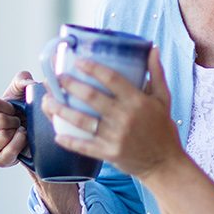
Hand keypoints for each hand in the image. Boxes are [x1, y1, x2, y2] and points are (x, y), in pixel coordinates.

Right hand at [0, 70, 34, 166]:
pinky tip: (22, 137)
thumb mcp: (19, 92)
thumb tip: (29, 82)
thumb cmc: (21, 112)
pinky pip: (10, 149)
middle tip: (16, 122)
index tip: (11, 109)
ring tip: (17, 130)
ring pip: (2, 135)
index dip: (7, 106)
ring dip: (15, 130)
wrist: (32, 133)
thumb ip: (22, 79)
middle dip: (13, 119)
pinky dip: (20, 141)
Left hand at [47, 48, 182, 179]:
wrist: (165, 163)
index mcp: (138, 101)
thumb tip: (152, 49)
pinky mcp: (109, 153)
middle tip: (57, 78)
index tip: (77, 61)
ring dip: (61, 110)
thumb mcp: (163, 99)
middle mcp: (125, 117)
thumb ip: (156, 73)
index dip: (93, 68)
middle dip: (70, 85)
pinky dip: (70, 141)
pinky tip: (57, 134)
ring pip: (82, 120)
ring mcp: (115, 136)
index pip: (112, 78)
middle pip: (91, 97)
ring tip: (48, 101)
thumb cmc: (163, 128)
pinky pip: (85, 146)